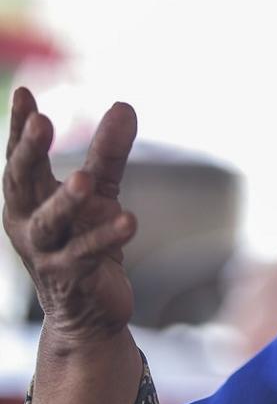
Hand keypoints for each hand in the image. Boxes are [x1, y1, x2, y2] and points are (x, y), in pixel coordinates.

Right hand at [3, 87, 138, 347]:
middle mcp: (27, 222)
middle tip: (43, 121)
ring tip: (85, 178)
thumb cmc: (85, 241)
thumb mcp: (99, 192)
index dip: (20, 126)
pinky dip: (106, 236)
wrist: (89, 311)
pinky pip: (86, 253)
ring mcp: (45, 252)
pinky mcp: (71, 278)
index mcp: (28, 198)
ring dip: (65, 200)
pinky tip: (129, 220)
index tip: (25, 92)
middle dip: (28, 152)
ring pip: (49, 222)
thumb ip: (108, 153)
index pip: (20, 157)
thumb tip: (124, 104)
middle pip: (21, 183)